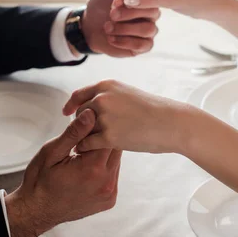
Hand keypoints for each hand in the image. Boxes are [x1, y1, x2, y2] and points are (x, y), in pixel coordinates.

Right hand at [5, 109, 121, 236]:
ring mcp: (109, 193)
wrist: (37, 211)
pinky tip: (88, 169)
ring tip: (83, 157)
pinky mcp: (110, 200)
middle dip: (102, 141)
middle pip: (116, 149)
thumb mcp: (52, 152)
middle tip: (82, 143)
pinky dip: (104, 168)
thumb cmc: (40, 181)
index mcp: (93, 169)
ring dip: (104, 154)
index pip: (108, 137)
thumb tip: (90, 114)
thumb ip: (74, 133)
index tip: (84, 129)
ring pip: (117, 161)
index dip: (97, 128)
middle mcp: (106, 183)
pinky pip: (114, 175)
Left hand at [62, 80, 195, 153]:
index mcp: (107, 86)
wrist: (171, 123)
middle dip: (81, 124)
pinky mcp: (108, 136)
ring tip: (90, 144)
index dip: (71, 105)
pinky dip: (84, 148)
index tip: (66, 113)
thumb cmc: (154, 111)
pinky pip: (86, 143)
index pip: (80, 95)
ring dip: (84, 137)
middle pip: (79, 113)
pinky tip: (88, 151)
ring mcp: (104, 117)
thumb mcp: (128, 94)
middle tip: (88, 134)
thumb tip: (93, 106)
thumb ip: (110, 97)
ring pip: (82, 129)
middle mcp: (102, 99)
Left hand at [82, 0, 161, 56]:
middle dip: (128, 13)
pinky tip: (111, 38)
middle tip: (111, 14)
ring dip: (124, 29)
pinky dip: (124, 41)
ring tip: (107, 27)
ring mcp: (149, 30)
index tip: (116, 0)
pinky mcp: (143, 45)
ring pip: (149, 29)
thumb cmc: (100, 4)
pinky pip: (143, 45)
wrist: (89, 26)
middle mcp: (151, 13)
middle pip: (153, 11)